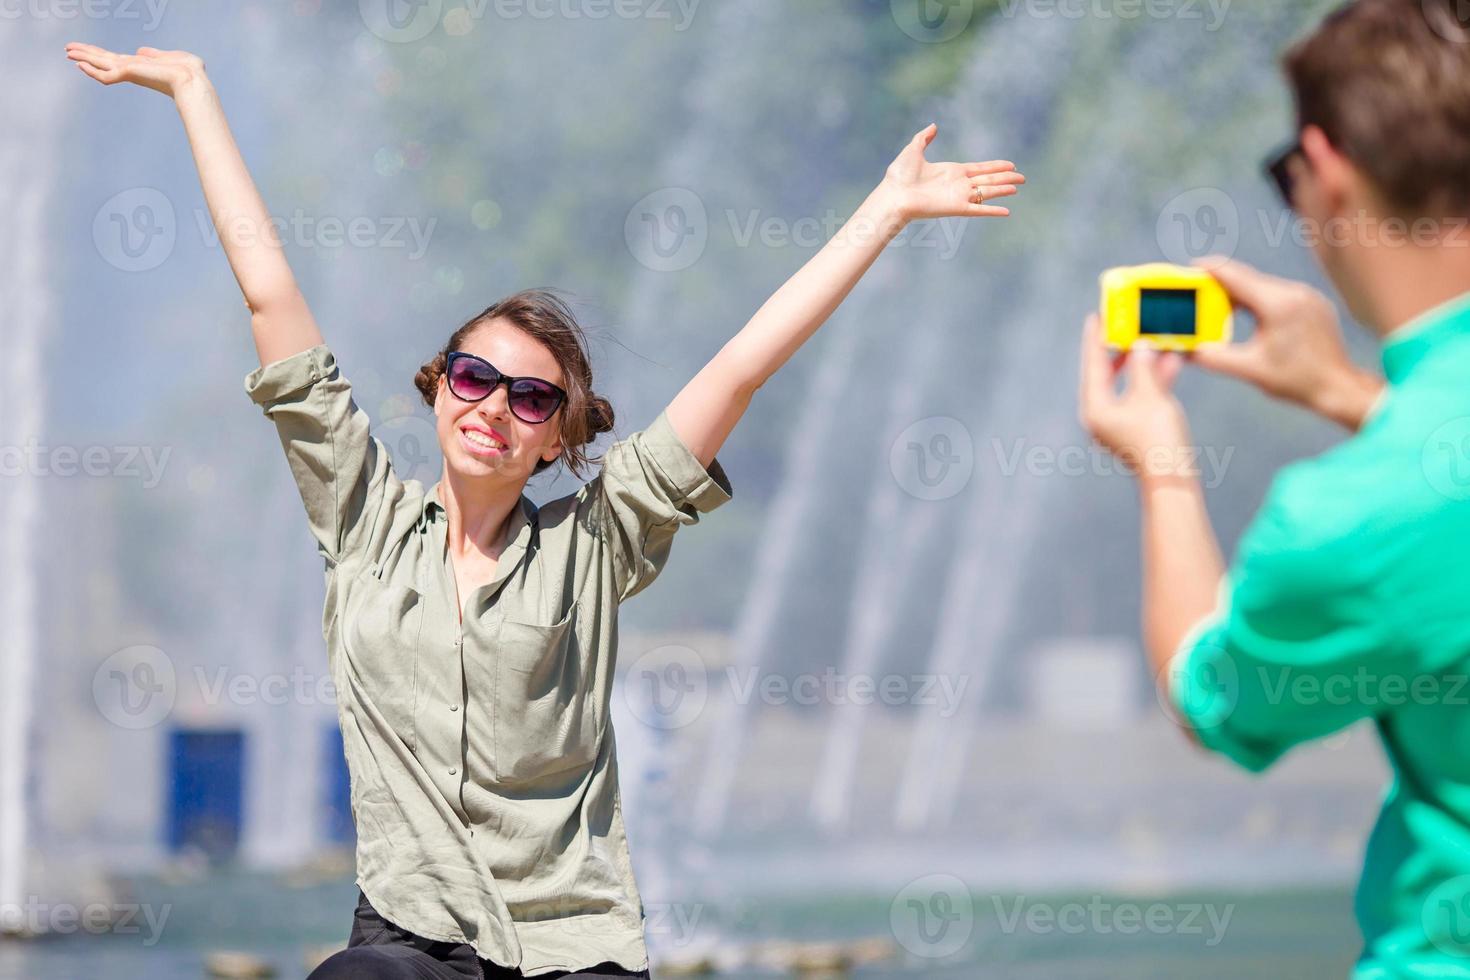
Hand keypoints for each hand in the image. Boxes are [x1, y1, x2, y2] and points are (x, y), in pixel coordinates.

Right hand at [65, 43, 207, 98]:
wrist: (193, 78)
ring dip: (84, 57)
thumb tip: (140, 52)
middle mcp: (132, 69)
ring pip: (100, 65)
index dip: (99, 54)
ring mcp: (130, 72)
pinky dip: (93, 70)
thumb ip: (154, 54)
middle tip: (67, 49)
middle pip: (103, 60)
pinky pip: (106, 75)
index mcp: (140, 66)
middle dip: (86, 54)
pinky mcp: (130, 74)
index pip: (114, 59)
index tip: (86, 51)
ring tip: (67, 52)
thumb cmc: (188, 70)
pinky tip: (80, 63)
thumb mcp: (168, 57)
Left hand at [879, 124, 1023, 221]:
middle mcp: (958, 184)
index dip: (995, 166)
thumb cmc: (899, 176)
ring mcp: (958, 196)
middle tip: (1022, 178)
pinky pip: (979, 209)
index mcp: (951, 171)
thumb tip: (933, 126)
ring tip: (1018, 187)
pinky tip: (1007, 211)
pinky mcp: (956, 207)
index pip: (979, 168)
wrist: (893, 195)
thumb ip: (924, 138)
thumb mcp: (913, 150)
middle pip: (988, 179)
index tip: (1010, 165)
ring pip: (987, 192)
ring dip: (1003, 190)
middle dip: (1006, 178)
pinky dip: (992, 210)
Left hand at [1078, 314, 1197, 485]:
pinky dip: (1153, 381)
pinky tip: (1171, 362)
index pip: (1093, 365)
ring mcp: (1117, 423)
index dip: (1095, 339)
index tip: (1096, 318)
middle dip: (1121, 350)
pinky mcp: (1134, 429)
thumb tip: (1139, 347)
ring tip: (1156, 339)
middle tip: (1125, 326)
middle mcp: (1100, 415)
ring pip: (1128, 384)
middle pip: (1107, 374)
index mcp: (1094, 407)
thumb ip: (1142, 366)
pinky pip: (1141, 397)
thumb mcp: (1150, 394)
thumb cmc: (1157, 438)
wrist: (1172, 478)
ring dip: (1143, 364)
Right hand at [1190, 257, 1382, 430]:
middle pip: (1250, 279)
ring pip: (1265, 286)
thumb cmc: (1297, 381)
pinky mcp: (1314, 304)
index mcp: (1278, 305)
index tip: (1192, 266)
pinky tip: (1251, 315)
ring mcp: (1308, 297)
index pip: (1237, 277)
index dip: (1212, 269)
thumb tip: (1187, 352)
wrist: (1339, 388)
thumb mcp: (1249, 370)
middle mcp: (1295, 293)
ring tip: (1222, 305)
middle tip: (1200, 290)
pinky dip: (1260, 299)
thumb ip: (1214, 358)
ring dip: (1242, 292)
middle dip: (1223, 283)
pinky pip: (1280, 294)